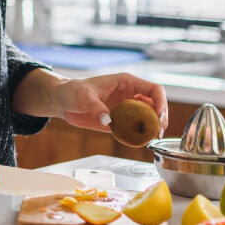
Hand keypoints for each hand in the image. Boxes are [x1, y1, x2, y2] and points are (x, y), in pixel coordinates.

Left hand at [53, 72, 168, 135]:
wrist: (63, 102)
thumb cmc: (73, 91)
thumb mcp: (84, 96)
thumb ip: (96, 107)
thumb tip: (108, 120)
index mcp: (126, 83)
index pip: (154, 90)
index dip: (161, 102)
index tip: (159, 116)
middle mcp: (130, 95)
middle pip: (156, 105)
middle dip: (160, 119)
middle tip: (157, 132)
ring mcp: (126, 108)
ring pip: (148, 118)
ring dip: (152, 128)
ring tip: (151, 139)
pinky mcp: (120, 121)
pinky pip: (135, 128)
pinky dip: (139, 135)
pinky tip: (139, 142)